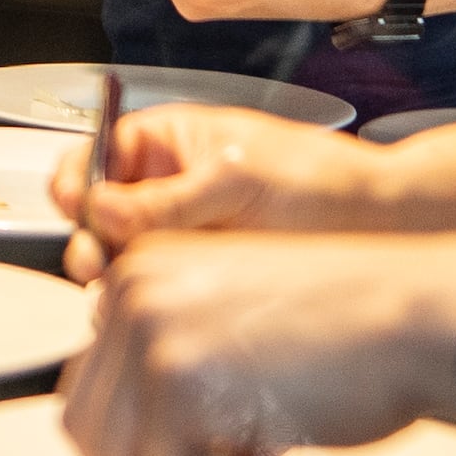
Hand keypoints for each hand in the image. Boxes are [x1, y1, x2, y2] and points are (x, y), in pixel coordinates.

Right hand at [51, 103, 393, 279]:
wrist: (378, 224)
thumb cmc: (320, 180)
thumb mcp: (237, 178)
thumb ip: (167, 199)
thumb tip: (102, 209)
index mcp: (168, 143)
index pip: (98, 155)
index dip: (79, 180)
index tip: (77, 206)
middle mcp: (166, 189)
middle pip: (99, 214)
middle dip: (90, 237)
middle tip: (96, 261)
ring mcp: (180, 235)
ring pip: (120, 258)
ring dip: (112, 275)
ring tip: (119, 289)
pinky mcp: (196, 278)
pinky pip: (150, 290)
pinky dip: (139, 303)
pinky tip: (145, 311)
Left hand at [58, 233, 445, 455]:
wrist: (415, 318)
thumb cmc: (352, 329)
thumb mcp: (239, 335)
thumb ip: (183, 375)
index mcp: (144, 270)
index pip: (93, 382)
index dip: (123, 454)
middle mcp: (133, 291)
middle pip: (90, 425)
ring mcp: (151, 332)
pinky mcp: (179, 379)